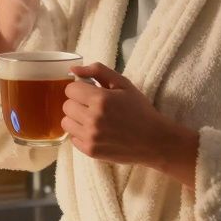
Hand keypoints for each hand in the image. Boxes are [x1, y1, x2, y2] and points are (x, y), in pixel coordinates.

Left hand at [62, 63, 196, 179]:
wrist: (154, 140)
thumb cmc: (139, 109)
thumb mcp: (123, 83)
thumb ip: (97, 71)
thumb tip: (73, 69)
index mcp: (101, 100)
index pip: (70, 89)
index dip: (80, 89)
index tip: (91, 92)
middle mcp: (93, 119)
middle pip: (66, 106)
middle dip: (78, 103)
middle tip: (93, 106)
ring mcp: (91, 137)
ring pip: (66, 122)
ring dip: (76, 118)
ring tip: (93, 119)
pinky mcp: (90, 151)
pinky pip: (72, 138)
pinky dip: (80, 133)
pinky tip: (95, 131)